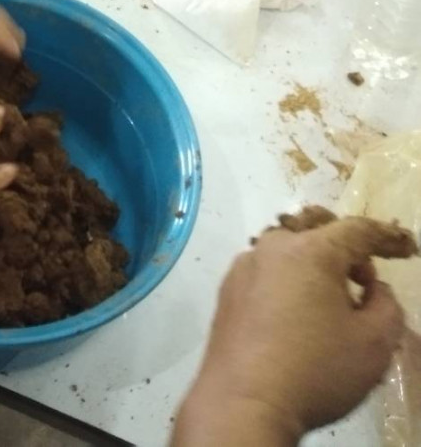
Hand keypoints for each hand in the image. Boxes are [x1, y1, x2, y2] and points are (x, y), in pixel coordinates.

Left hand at [174, 217, 408, 444]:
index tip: (407, 249)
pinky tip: (296, 315)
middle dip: (346, 246)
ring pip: (287, 249)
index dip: (387, 237)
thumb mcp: (374, 344)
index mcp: (311, 251)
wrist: (244, 402)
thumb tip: (374, 289)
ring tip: (331, 302)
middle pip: (316, 229)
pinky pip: (266, 271)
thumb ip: (387, 306)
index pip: (357, 230)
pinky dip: (288, 280)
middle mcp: (273, 248)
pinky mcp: (228, 290)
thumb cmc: (315, 370)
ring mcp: (245, 267)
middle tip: (363, 280)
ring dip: (314, 264)